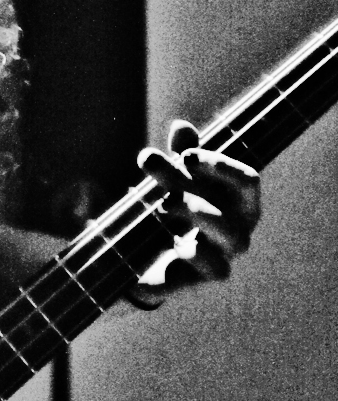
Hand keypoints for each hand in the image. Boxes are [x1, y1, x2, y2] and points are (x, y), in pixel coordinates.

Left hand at [130, 120, 260, 305]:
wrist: (153, 257)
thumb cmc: (176, 209)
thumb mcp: (176, 177)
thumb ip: (181, 152)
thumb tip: (182, 126)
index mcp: (241, 200)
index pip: (247, 179)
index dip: (218, 165)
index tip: (184, 157)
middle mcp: (243, 225)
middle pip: (234, 202)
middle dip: (193, 184)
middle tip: (155, 173)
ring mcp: (231, 252)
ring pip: (230, 232)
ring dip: (194, 211)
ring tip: (163, 206)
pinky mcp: (214, 275)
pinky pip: (216, 266)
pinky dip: (193, 251)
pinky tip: (173, 242)